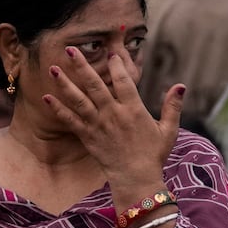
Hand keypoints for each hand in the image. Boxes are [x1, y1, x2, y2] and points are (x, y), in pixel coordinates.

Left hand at [43, 47, 182, 189]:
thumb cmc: (153, 154)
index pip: (124, 81)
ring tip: (53, 68)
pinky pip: (70, 120)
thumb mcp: (168, 130)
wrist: (136, 178)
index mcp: (134, 110)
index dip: (117, 65)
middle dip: (82, 66)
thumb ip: (173, 106)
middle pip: (95, 85)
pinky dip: (58, 109)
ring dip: (65, 84)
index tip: (110, 52)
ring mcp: (98, 125)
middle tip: (69, 49)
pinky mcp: (87, 136)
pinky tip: (46, 97)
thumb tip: (181, 85)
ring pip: (78, 100)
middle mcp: (113, 114)